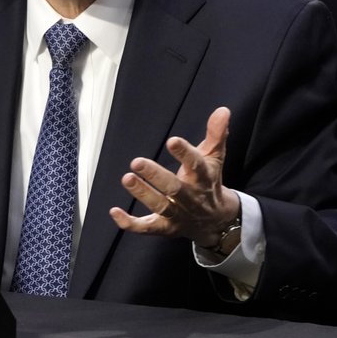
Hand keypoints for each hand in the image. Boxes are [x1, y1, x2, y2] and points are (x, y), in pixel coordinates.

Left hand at [109, 106, 240, 249]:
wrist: (217, 222)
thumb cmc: (210, 182)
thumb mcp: (215, 158)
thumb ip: (216, 134)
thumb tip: (222, 110)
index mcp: (203, 178)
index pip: (196, 165)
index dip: (185, 153)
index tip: (172, 141)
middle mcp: (191, 197)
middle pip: (174, 188)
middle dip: (156, 176)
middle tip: (136, 162)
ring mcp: (177, 214)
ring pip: (159, 206)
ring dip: (142, 194)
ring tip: (127, 178)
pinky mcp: (165, 228)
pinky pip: (146, 228)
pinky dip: (130, 223)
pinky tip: (114, 211)